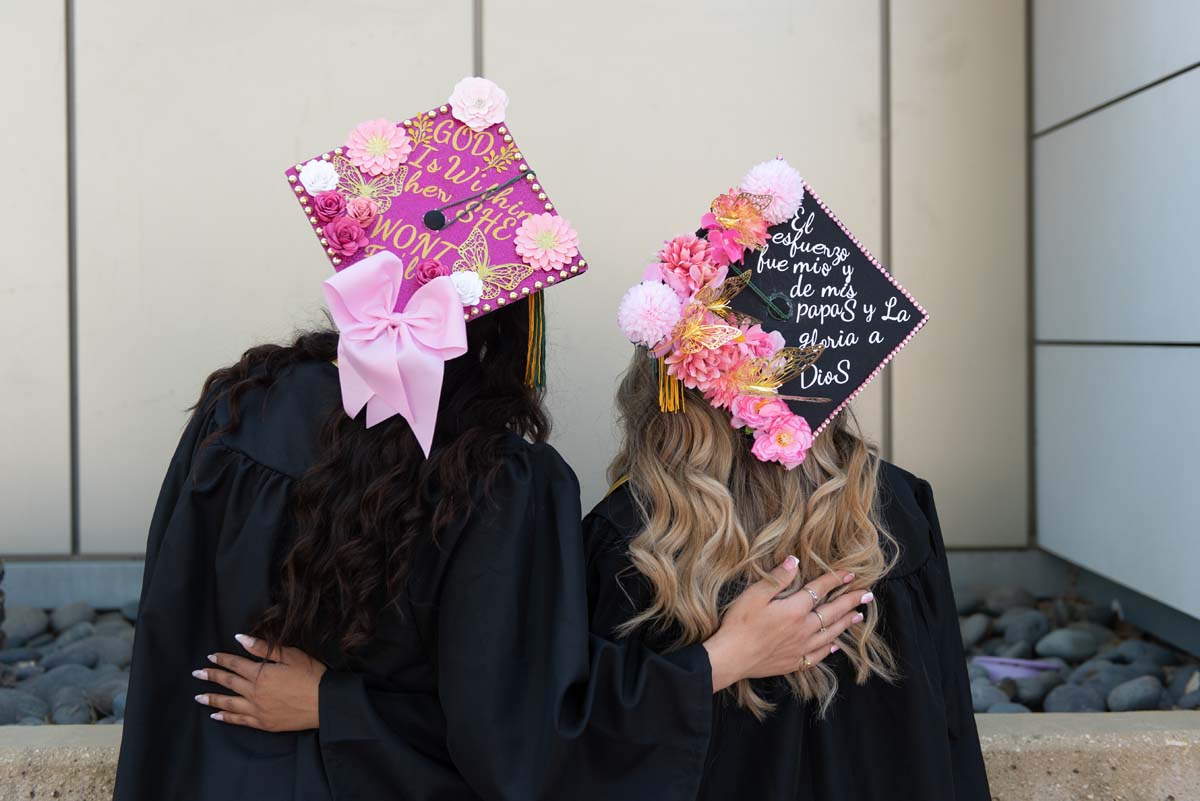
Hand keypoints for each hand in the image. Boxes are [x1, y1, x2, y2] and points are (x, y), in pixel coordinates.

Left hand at [192, 634, 326, 731]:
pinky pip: (239, 720)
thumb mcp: (290, 655)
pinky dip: (226, 717)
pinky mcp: (263, 723)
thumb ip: (263, 648)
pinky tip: (217, 715)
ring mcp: (257, 709)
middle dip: (212, 676)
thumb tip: (240, 638)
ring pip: (229, 703)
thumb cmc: (311, 675)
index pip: (235, 664)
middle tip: (197, 673)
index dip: (222, 659)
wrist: (324, 703)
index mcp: (261, 673)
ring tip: (198, 697)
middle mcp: (254, 692)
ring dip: (212, 698)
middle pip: (228, 682)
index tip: (211, 656)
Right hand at [702, 558, 871, 691]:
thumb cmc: (739, 624)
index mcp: (794, 609)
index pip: (820, 590)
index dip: (835, 580)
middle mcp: (803, 628)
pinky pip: (819, 655)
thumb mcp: (754, 595)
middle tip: (868, 595)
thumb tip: (795, 561)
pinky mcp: (795, 662)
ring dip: (846, 623)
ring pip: (830, 633)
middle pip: (833, 612)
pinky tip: (835, 645)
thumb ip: (778, 578)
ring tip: (858, 616)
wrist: (731, 658)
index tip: (850, 574)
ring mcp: (801, 647)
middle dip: (851, 601)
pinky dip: (829, 648)